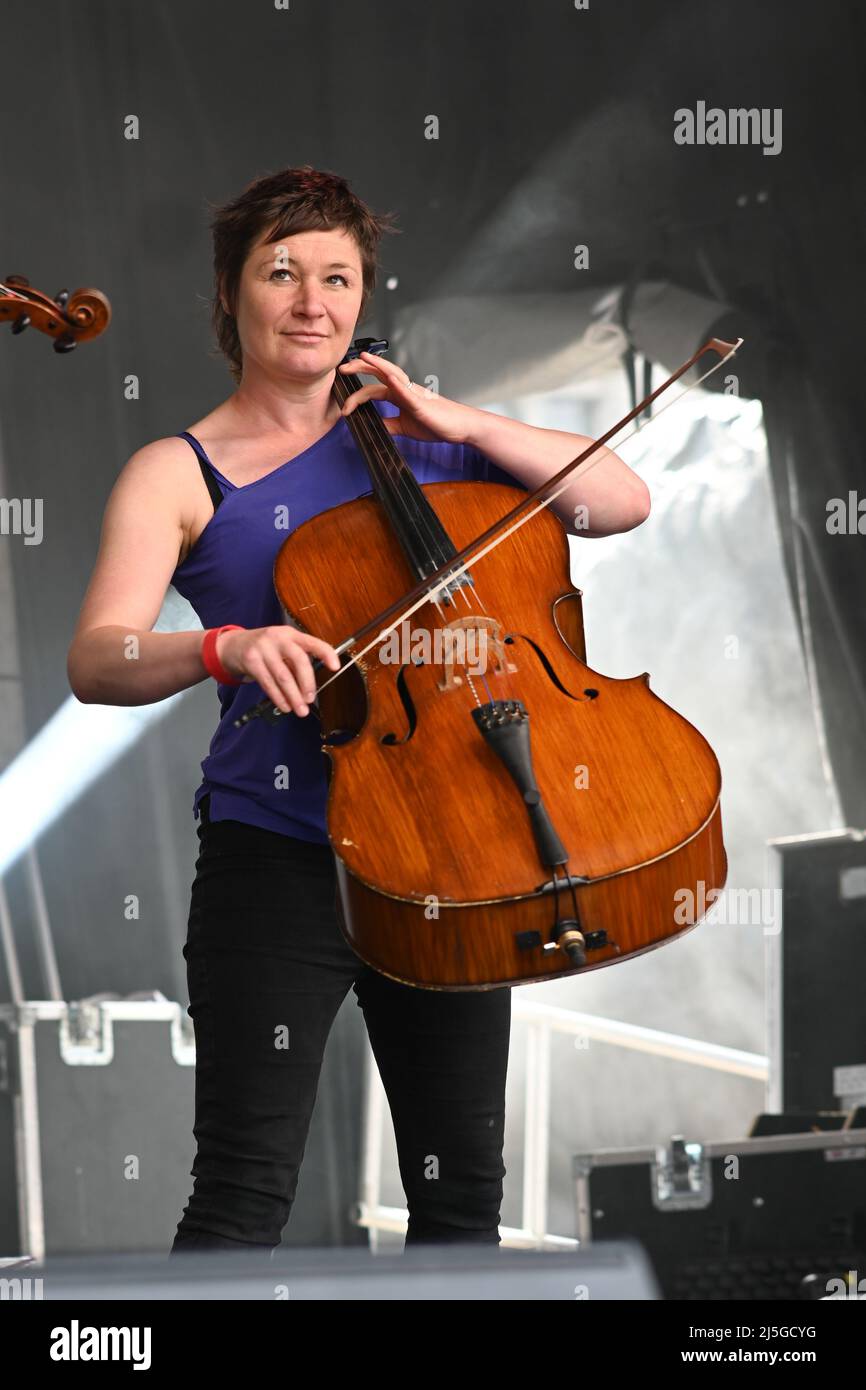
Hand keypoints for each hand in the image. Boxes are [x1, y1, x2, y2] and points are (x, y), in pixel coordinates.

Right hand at [217, 626, 340, 716]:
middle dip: (307, 683)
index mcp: (291, 634)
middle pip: (299, 660)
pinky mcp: (251, 661)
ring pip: (283, 676)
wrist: (234, 645)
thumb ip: (296, 661)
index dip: (326, 654)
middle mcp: (278, 638)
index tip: (335, 667)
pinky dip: (278, 697)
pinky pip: (268, 683)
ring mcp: (263, 648)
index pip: (313, 642)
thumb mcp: (282, 647)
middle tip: (310, 699)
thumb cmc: (266, 649)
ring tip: (300, 710)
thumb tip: (310, 687)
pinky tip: (285, 706)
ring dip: (293, 696)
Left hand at [337, 351, 477, 444]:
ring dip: (378, 365)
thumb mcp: (405, 427)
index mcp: (399, 395)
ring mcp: (414, 394)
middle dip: (360, 368)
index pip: (373, 389)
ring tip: (362, 358)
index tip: (344, 409)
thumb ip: (389, 424)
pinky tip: (389, 377)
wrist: (458, 427)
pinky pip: (409, 392)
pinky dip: (398, 384)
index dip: (356, 396)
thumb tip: (373, 426)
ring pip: (393, 374)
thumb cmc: (436, 424)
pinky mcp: (422, 404)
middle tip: (342, 367)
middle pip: (380, 373)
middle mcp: (405, 389)